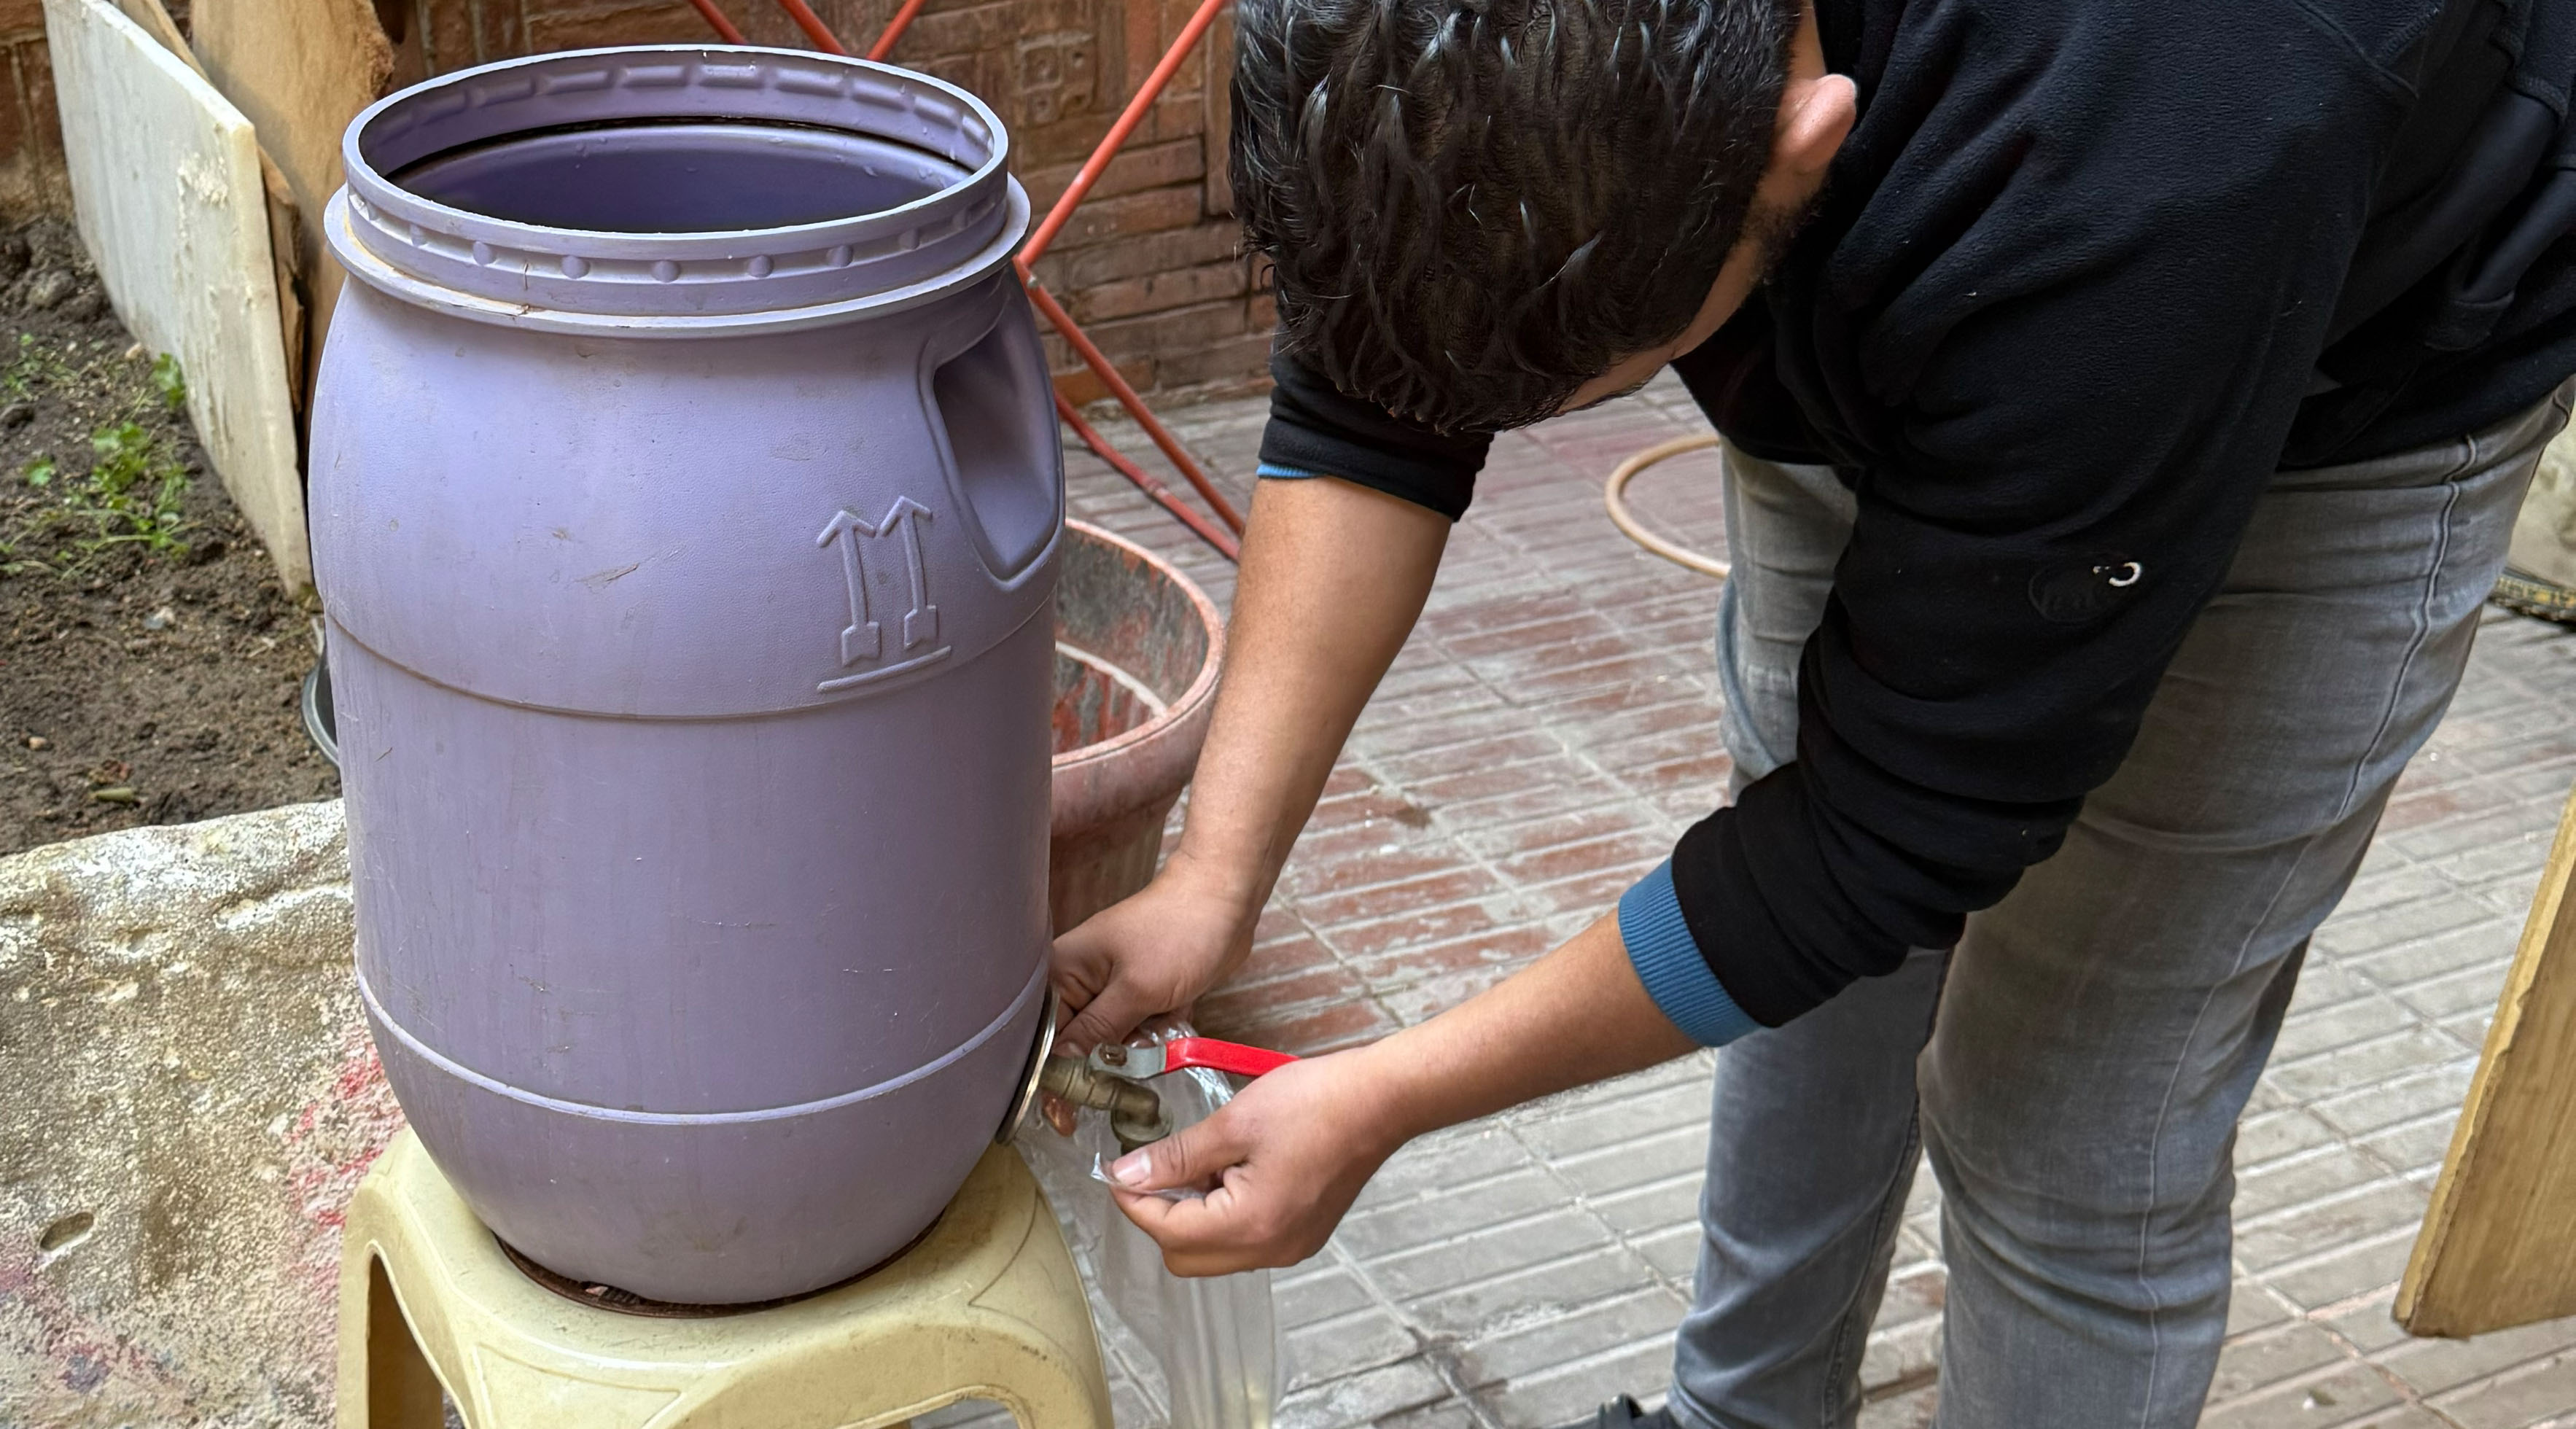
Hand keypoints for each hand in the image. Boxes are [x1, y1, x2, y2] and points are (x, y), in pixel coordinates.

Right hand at [1052, 854, 1258, 1050]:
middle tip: (1140, 1041)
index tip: (1083, 1095)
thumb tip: (1062, 1064)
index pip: (1046, 1034)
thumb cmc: (1179, 932)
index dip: (1063, 1068)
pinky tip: (1175, 1010)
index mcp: (1063, 970)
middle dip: (1113, 1053)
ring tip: (1162, 1017)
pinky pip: (1139, 1031)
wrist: (1225, 902)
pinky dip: (1158, 1030)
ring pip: (1114, 1041)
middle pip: (1079, 1043)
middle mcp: (1080, 981)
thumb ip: (1096, 1031)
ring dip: (1142, 1042)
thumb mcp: (1136, 989)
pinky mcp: (1139, 995)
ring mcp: (1111, 988)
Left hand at [1103, 1048, 1408, 1275]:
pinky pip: (1243, 1241)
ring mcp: (1290, 1247)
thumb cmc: (1317, 1103)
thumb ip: (1176, 1155)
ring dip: (1193, 1214)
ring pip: (1214, 1252)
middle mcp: (1270, 1250)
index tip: (1117, 1171)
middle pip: (1186, 1257)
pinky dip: (1223, 1214)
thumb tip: (1128, 1174)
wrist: (1381, 1100)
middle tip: (1158, 1165)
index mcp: (1251, 1225)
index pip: (1168, 1233)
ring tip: (1206, 1159)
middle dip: (1161, 1214)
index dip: (1134, 1201)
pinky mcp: (1301, 1235)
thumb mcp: (1233, 1122)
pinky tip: (1232, 1170)